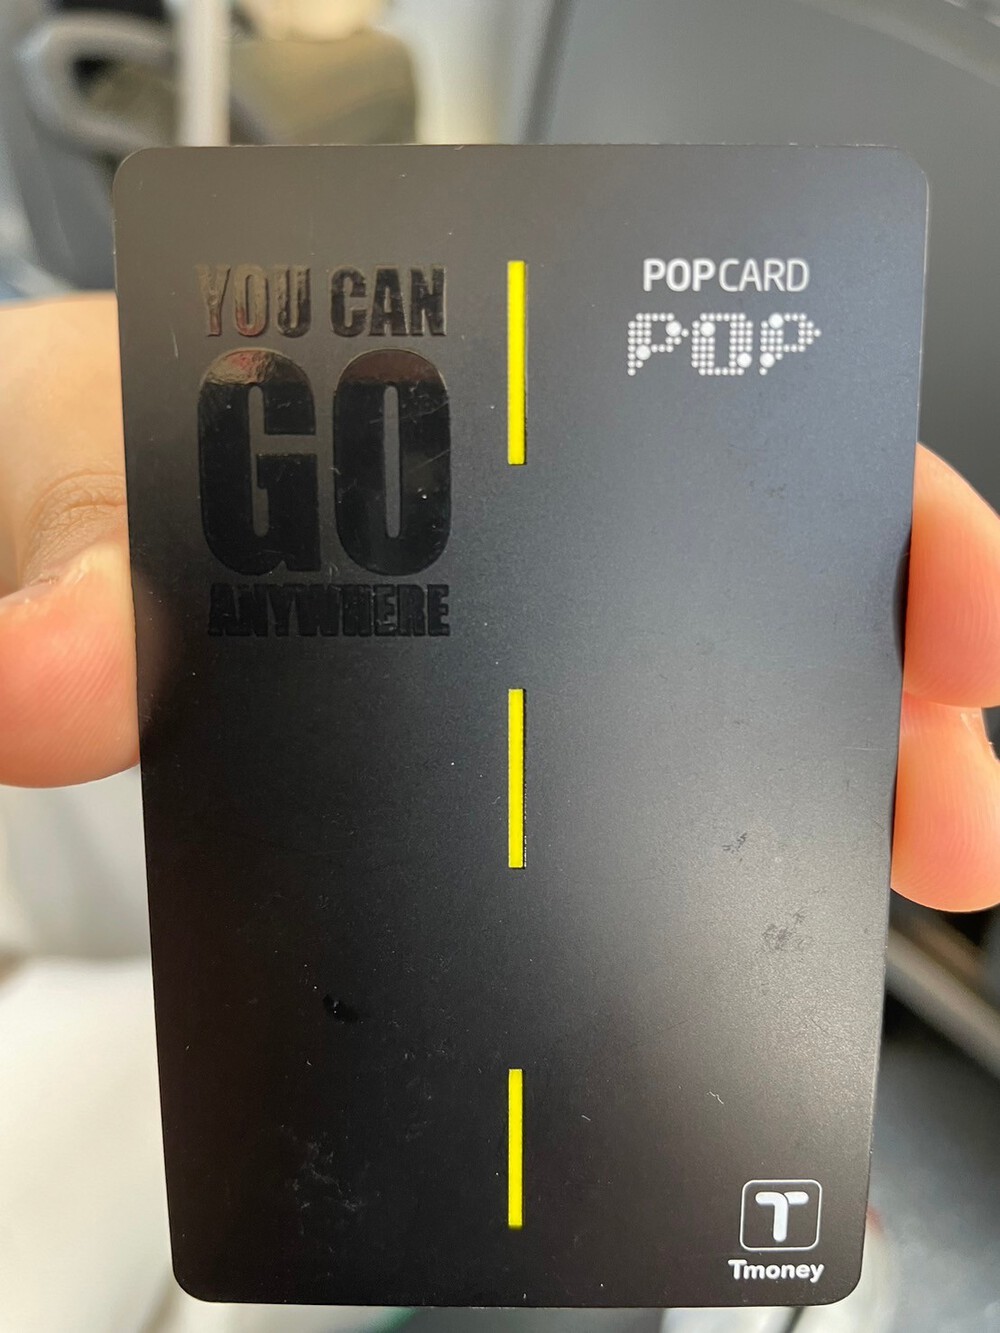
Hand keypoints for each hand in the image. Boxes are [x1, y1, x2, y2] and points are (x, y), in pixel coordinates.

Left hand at [1, 294, 997, 910]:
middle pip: (750, 578)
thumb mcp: (43, 478)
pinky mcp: (448, 746)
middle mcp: (506, 510)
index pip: (715, 415)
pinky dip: (685, 852)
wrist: (3, 538)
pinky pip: (600, 797)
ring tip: (889, 871)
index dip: (864, 500)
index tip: (953, 597)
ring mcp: (488, 635)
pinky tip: (721, 913)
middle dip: (880, 683)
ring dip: (808, 787)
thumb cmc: (47, 467)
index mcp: (451, 386)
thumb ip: (52, 565)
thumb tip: (75, 660)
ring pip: (698, 697)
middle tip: (947, 801)